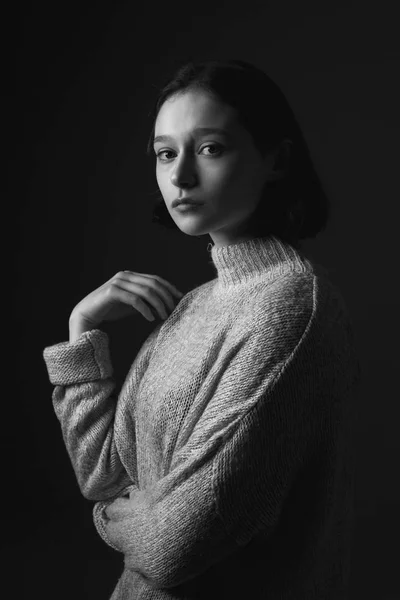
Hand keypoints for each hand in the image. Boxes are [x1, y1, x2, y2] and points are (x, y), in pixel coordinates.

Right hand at [69, 270, 183, 336]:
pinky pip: (135, 300)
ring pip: (146, 291)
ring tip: (164, 316)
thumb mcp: (132, 305)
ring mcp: (118, 282)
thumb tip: (166, 306)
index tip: (180, 298)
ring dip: (158, 305)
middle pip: (153, 284)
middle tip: (173, 311)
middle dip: (166, 297)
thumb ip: (146, 302)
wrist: (86, 314)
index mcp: (131, 275)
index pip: (156, 279)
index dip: (169, 288)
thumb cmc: (110, 310)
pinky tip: (151, 318)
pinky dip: (145, 309)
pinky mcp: (112, 292)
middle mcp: (125, 275)